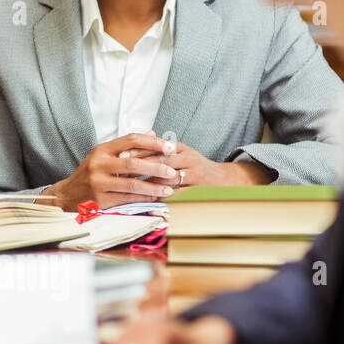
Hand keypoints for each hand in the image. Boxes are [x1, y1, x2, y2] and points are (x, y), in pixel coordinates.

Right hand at [41, 132, 178, 211]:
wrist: (67, 195)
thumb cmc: (90, 174)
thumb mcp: (104, 155)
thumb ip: (127, 146)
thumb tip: (153, 133)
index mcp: (101, 150)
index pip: (130, 140)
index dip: (152, 142)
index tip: (170, 147)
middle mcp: (98, 164)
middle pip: (133, 163)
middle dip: (156, 167)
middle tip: (172, 171)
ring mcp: (98, 182)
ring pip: (132, 184)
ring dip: (153, 187)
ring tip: (169, 188)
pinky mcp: (100, 199)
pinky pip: (128, 199)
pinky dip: (144, 199)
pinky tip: (155, 198)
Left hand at [124, 137, 273, 188]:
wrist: (223, 181)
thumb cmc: (193, 167)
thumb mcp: (178, 154)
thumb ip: (158, 149)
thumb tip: (133, 143)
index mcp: (181, 148)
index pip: (156, 147)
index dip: (137, 151)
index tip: (120, 156)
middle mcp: (189, 159)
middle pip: (161, 161)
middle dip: (140, 167)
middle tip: (121, 172)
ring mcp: (195, 175)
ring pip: (168, 178)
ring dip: (149, 183)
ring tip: (130, 186)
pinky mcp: (198, 190)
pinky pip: (177, 195)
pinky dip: (162, 198)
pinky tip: (148, 200)